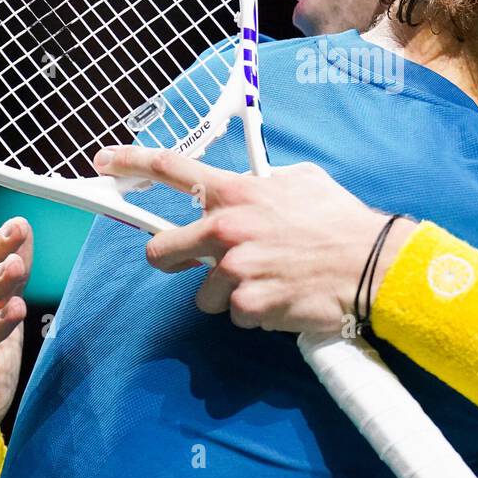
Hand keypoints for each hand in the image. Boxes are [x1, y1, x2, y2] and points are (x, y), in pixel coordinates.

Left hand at [93, 147, 416, 333]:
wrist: (372, 264)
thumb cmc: (341, 222)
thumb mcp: (301, 181)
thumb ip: (264, 184)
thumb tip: (254, 188)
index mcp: (237, 194)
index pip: (173, 170)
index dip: (131, 162)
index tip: (105, 161)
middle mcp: (227, 230)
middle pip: (162, 251)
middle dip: (174, 259)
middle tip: (201, 263)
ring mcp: (234, 272)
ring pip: (204, 293)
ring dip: (229, 293)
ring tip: (270, 281)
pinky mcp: (248, 307)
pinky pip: (237, 315)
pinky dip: (257, 313)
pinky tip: (283, 298)